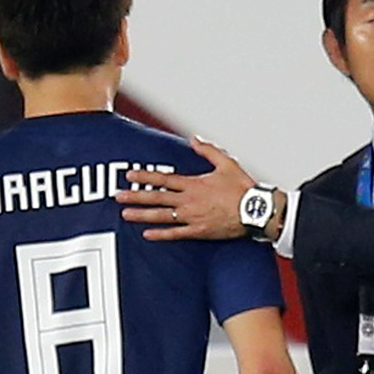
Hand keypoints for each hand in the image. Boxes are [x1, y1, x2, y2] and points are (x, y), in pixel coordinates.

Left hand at [116, 137, 256, 239]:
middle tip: (118, 196)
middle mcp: (189, 201)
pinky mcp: (199, 231)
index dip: (145, 176)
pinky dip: (161, 235)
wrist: (256, 211)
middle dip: (135, 196)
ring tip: (125, 215)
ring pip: (162, 216)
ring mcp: (192, 217)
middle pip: (157, 198)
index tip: (129, 175)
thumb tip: (193, 139)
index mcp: (194, 183)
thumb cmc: (243, 187)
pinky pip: (176, 234)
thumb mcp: (226, 163)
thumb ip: (208, 150)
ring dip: (142, 215)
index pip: (163, 179)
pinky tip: (147, 234)